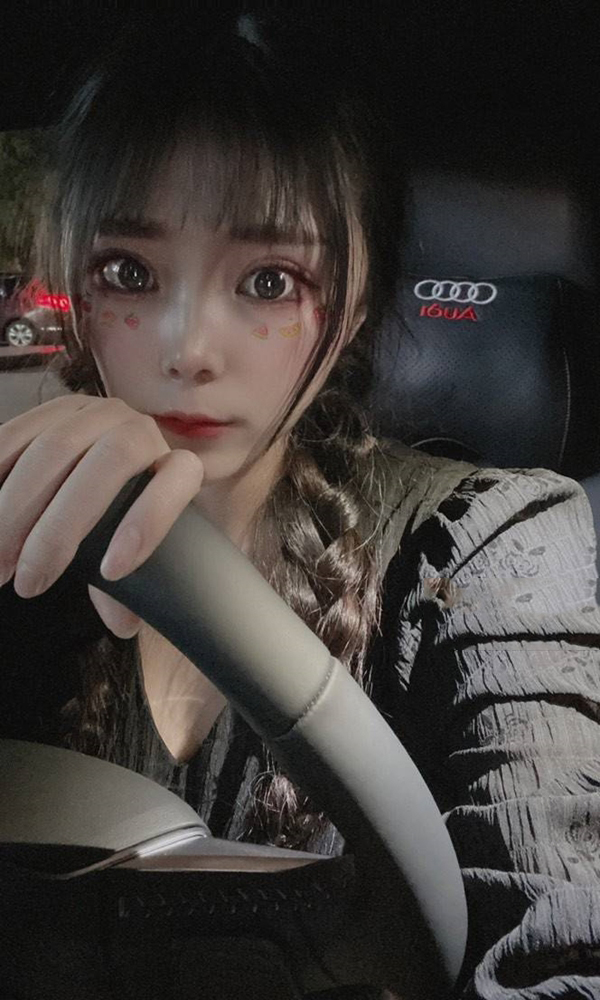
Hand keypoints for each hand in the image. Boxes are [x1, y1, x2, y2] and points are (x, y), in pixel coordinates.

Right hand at [0, 395, 203, 637]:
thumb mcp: (132, 546)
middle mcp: (137, 429)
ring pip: (52, 450)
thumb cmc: (124, 516)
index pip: (177, 479)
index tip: (111, 573)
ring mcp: (93, 413)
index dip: (149, 522)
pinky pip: (14, 435)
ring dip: (14, 510)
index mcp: (174, 463)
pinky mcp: (50, 410)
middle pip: (105, 466)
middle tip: (27, 583)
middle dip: (59, 530)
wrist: (101, 461)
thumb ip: (128, 582)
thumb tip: (123, 623)